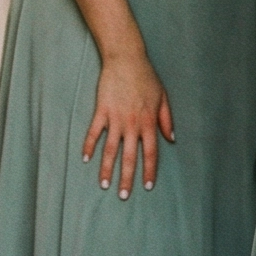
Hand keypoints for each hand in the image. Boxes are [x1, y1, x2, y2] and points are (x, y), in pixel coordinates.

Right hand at [81, 48, 173, 197]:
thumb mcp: (163, 97)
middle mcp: (133, 124)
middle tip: (123, 196)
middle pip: (130, 157)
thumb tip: (171, 139)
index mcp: (149, 122)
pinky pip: (94, 132)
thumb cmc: (146, 77)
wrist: (126, 58)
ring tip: (104, 185)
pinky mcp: (102, 110)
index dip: (149, 171)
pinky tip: (84, 159)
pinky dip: (88, 146)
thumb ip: (167, 120)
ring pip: (110, 149)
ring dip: (107, 169)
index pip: (150, 153)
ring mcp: (116, 118)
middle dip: (126, 178)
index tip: (147, 186)